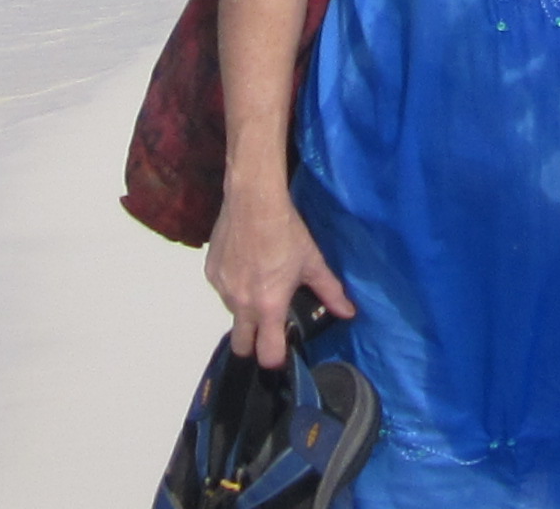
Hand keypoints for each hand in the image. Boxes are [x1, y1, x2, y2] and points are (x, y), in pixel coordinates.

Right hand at [204, 182, 354, 369]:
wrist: (253, 202)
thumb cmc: (287, 233)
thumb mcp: (312, 262)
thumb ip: (330, 292)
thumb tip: (349, 312)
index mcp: (268, 306)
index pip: (267, 354)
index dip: (275, 358)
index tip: (282, 349)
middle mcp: (241, 304)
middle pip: (241, 346)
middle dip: (253, 343)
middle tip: (268, 326)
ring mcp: (222, 289)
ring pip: (232, 313)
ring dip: (245, 308)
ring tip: (260, 282)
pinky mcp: (211, 272)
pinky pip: (222, 290)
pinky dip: (233, 285)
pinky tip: (246, 265)